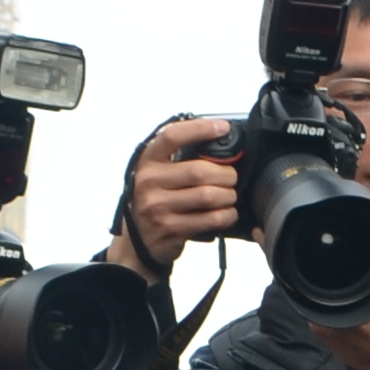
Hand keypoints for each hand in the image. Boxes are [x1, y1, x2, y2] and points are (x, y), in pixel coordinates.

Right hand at [117, 117, 239, 279]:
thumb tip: (219, 142)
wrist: (138, 242)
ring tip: (229, 196)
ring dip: (228, 196)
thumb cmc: (155, 201)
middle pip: (199, 171)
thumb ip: (180, 159)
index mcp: (148, 161)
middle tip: (231, 178)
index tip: (222, 127)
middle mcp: (149, 182)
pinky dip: (226, 215)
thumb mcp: (158, 175)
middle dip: (226, 174)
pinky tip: (227, 213)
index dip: (200, 129)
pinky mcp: (171, 228)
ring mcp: (158, 207)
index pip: (172, 136)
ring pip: (209, 196)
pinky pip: (211, 219)